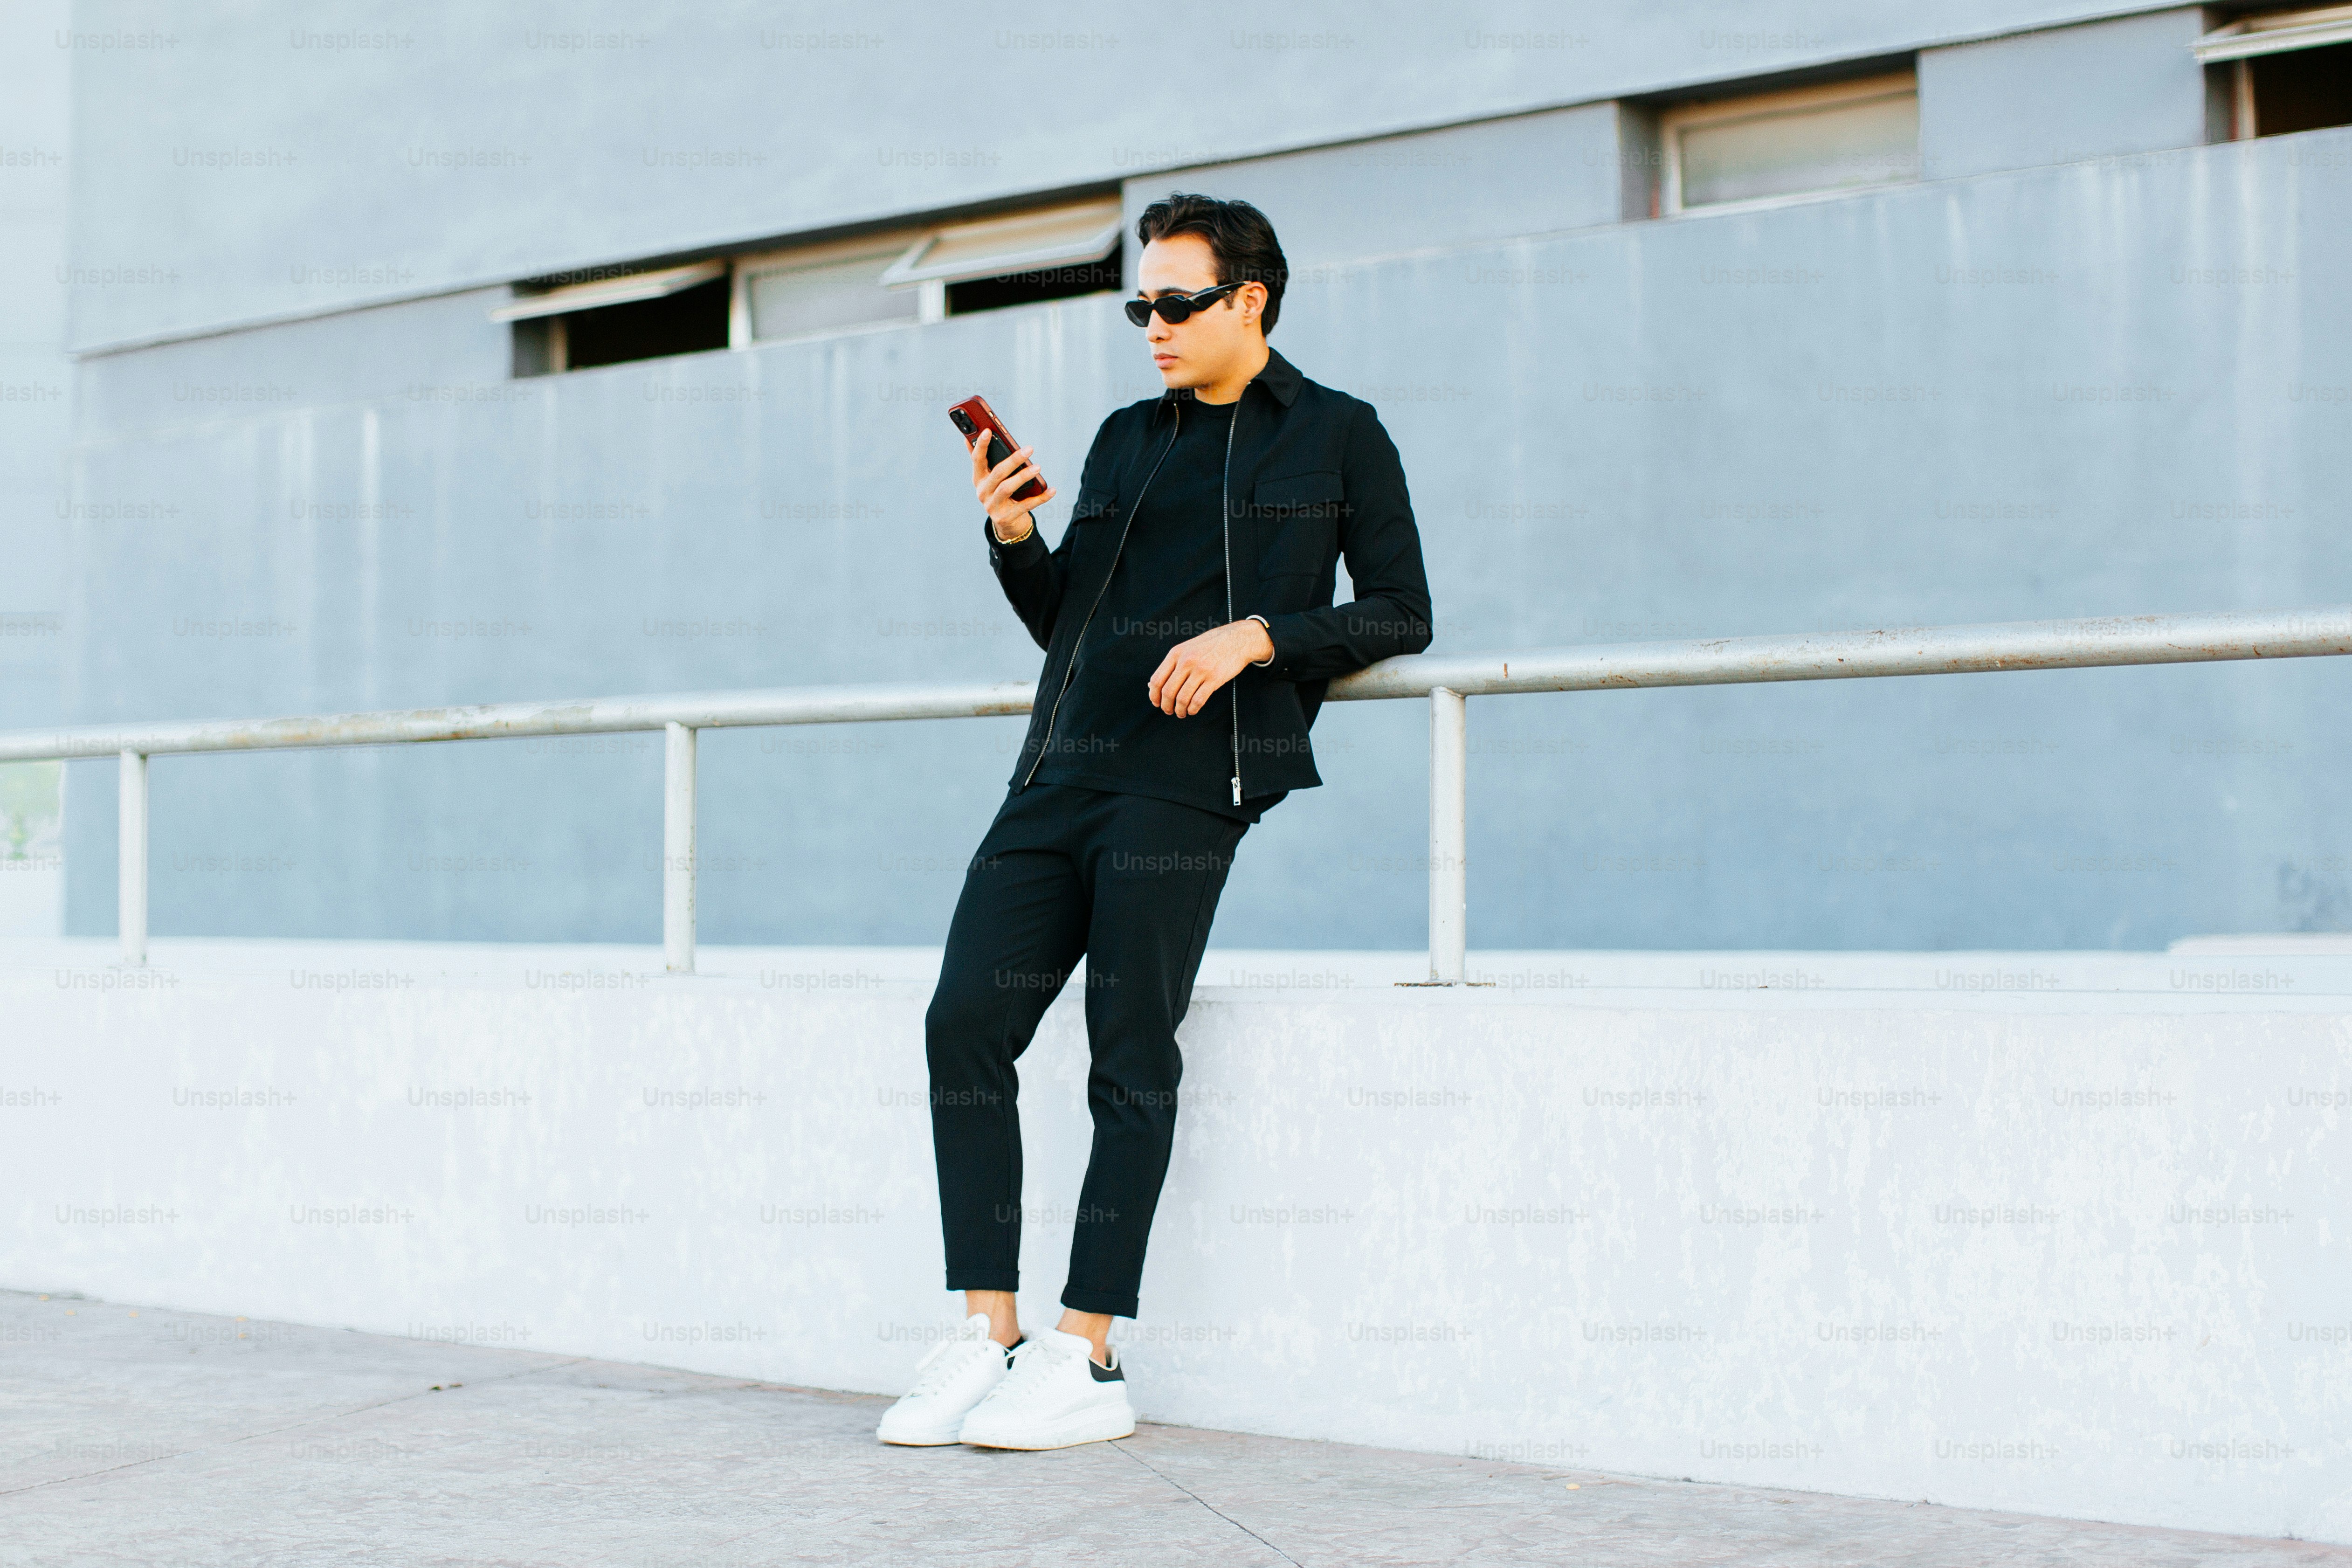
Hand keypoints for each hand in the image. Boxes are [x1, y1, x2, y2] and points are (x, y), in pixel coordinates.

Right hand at [969, 433, 1054, 541]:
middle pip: (997, 473)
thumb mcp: (989, 479)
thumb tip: (968, 438)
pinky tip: (1051, 490)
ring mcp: (993, 506)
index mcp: (978, 479)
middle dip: (1013, 460)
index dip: (981, 445)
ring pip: (1007, 488)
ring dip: (1023, 476)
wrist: (1006, 524)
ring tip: (1038, 467)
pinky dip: (1040, 498)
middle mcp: (983, 492)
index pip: (977, 460)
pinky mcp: (1007, 517)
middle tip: (1029, 449)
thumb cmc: (999, 494)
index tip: (988, 431)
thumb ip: (982, 461)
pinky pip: (1026, 505)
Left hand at [1147, 619, 1274, 716]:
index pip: (1157, 679)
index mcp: (1176, 653)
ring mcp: (1201, 670)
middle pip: (1168, 691)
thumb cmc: (1211, 645)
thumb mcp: (1187, 648)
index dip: (1154, 695)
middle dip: (1166, 706)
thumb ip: (1172, 665)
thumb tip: (1153, 685)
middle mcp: (1186, 661)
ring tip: (1181, 713)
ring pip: (1182, 698)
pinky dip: (1193, 709)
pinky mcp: (1214, 679)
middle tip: (1169, 710)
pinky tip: (1192, 710)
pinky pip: (1198, 700)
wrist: (1237, 639)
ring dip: (1179, 710)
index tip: (1156, 702)